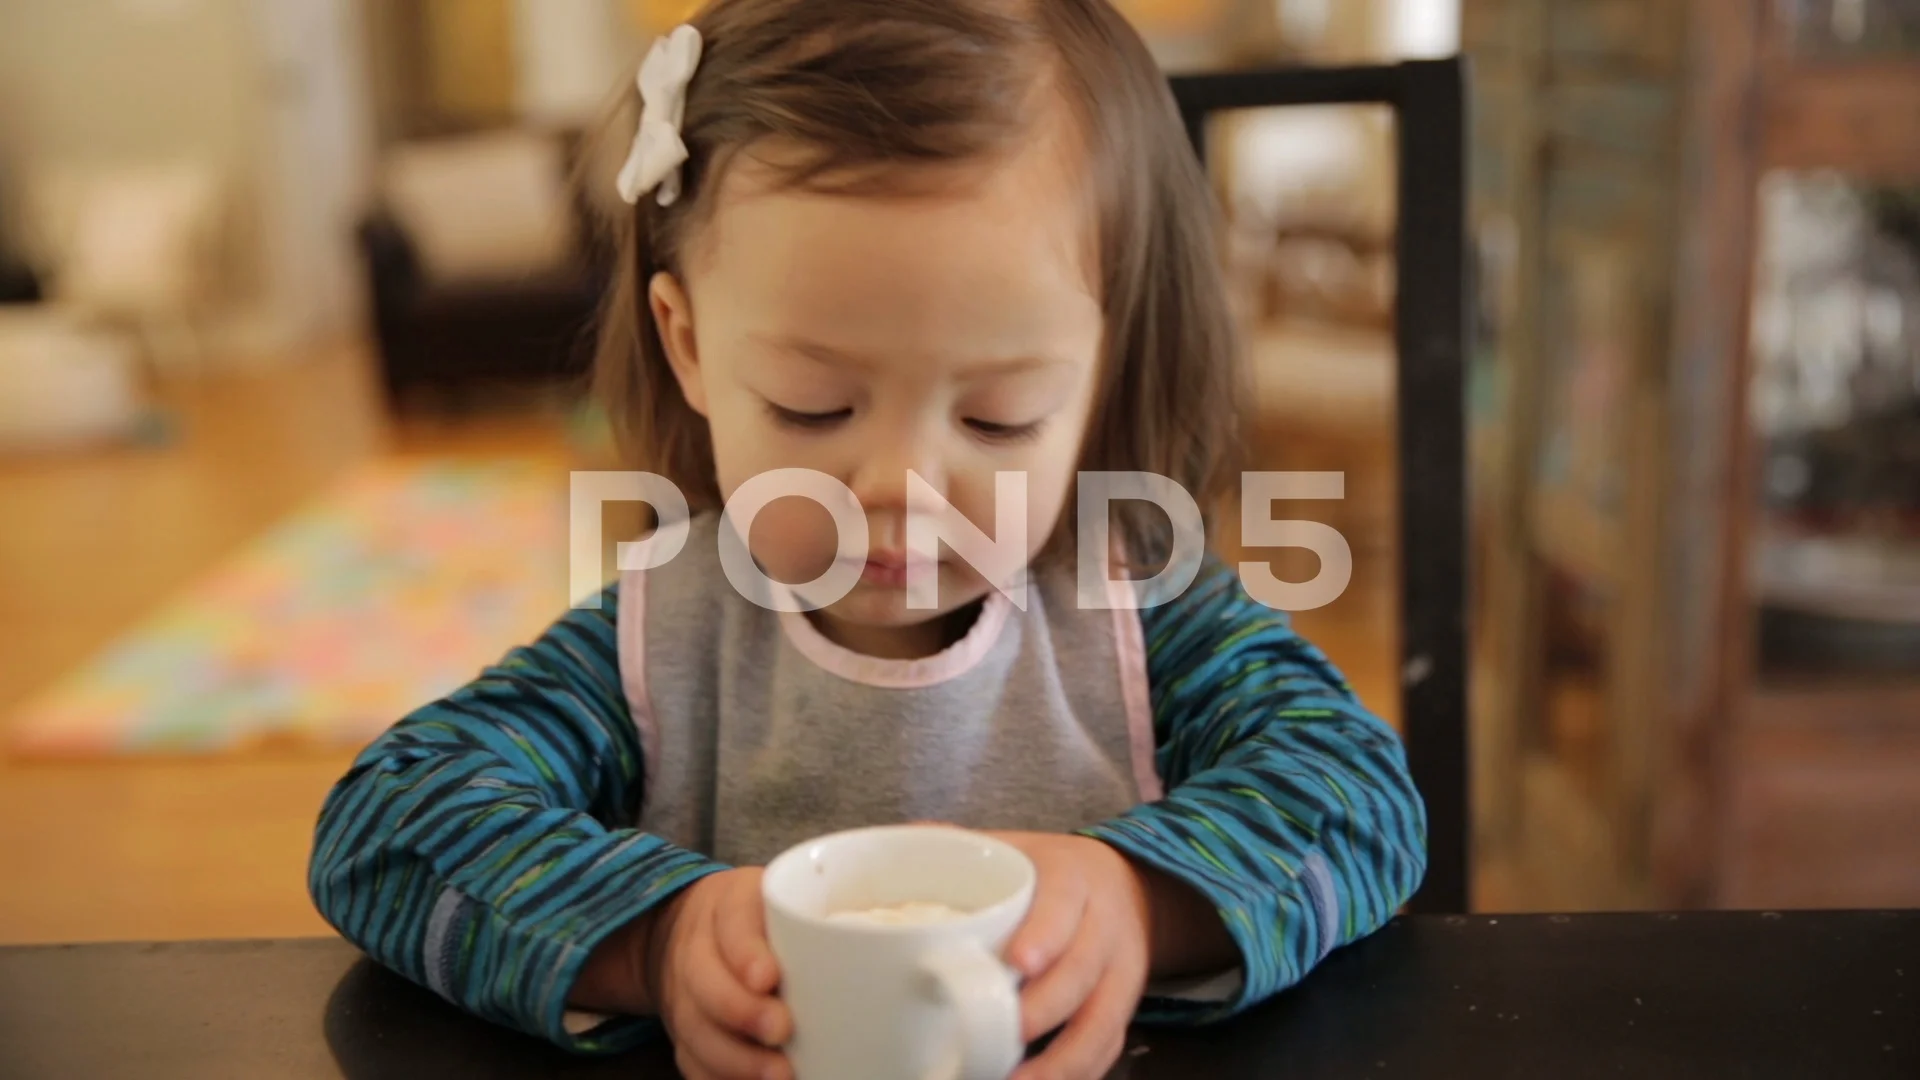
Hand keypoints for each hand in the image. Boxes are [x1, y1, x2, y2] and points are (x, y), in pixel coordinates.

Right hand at [571, 868, 791, 1079]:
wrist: (700, 929)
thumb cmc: (764, 918)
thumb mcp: (781, 901)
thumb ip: (803, 920)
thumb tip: (842, 963)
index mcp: (729, 899)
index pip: (733, 920)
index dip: (746, 950)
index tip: (767, 977)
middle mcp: (697, 943)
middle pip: (703, 978)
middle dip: (740, 1010)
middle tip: (780, 1030)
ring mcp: (682, 987)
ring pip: (694, 1027)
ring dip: (735, 1057)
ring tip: (779, 1073)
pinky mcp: (681, 1028)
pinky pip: (689, 1058)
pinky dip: (717, 1077)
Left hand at [987, 832, 1152, 1079]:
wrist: (1121, 887)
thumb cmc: (1048, 873)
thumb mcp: (1016, 848)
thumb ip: (963, 847)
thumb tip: (901, 842)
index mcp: (1074, 878)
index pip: (1065, 902)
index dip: (1046, 934)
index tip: (1017, 964)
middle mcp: (1105, 925)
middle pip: (1085, 970)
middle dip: (1047, 1007)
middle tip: (1008, 1031)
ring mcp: (1120, 971)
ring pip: (1104, 1020)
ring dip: (1062, 1060)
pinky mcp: (1123, 1008)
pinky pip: (1108, 1047)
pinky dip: (1077, 1073)